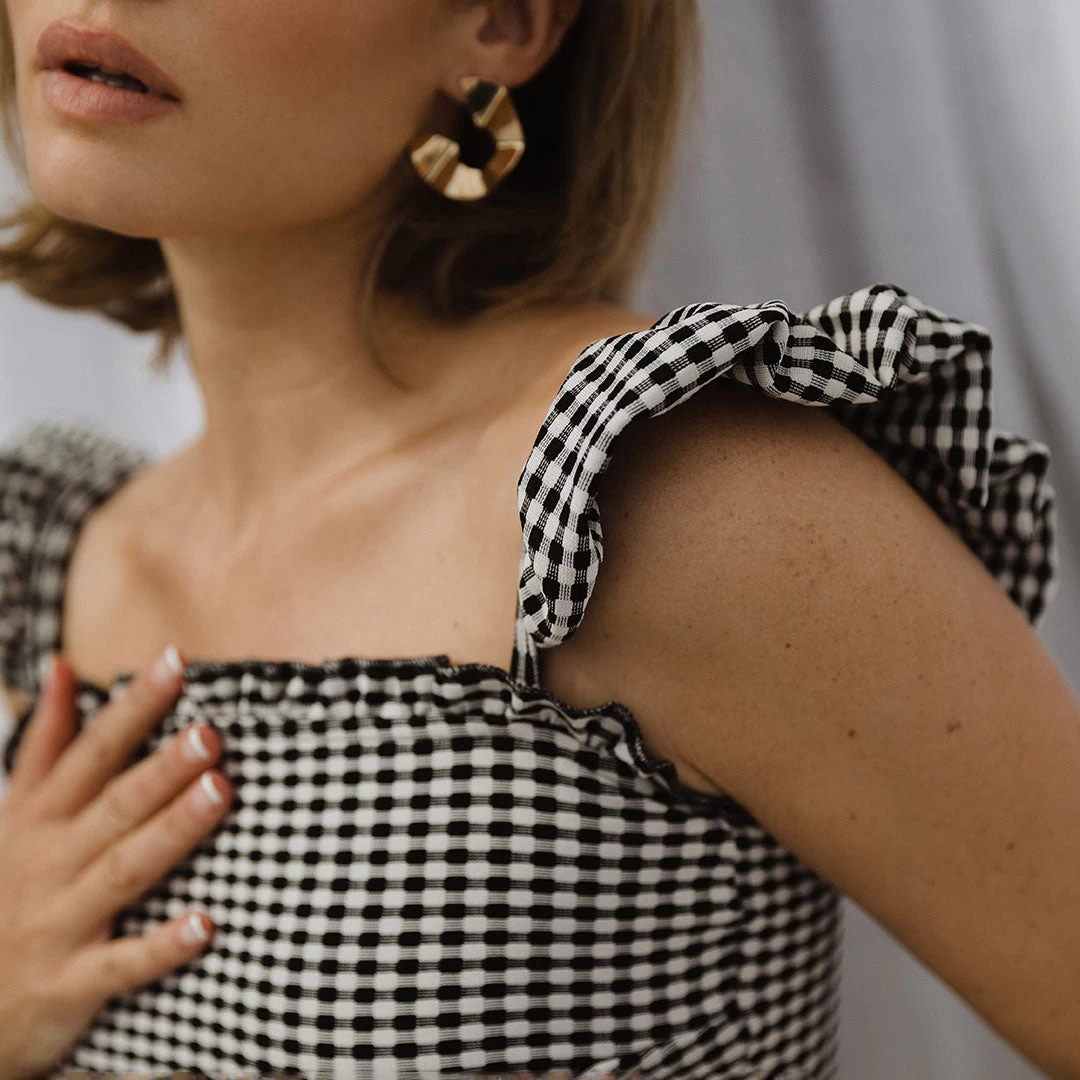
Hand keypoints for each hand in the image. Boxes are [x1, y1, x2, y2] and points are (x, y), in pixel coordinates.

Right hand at [0, 646, 233, 1079]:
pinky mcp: (71, 983)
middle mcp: (50, 862)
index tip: (176, 662)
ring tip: (221, 793)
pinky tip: (206, 925)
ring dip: (172, 832)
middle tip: (210, 733)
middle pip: (114, 806)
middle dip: (161, 768)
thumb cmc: (8, 888)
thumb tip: (64, 667)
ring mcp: (59, 922)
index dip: (132, 707)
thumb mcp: (15, 812)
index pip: (92, 751)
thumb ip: (47, 743)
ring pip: (124, 871)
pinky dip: (161, 947)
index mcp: (41, 818)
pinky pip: (121, 964)